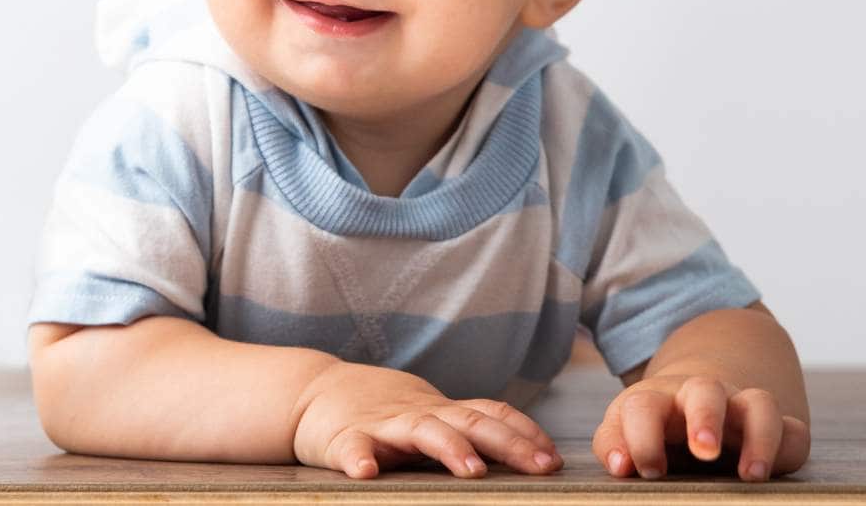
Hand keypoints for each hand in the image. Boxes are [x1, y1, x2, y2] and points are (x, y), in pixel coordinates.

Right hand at [293, 360, 563, 478]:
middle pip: (469, 423)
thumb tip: (525, 453)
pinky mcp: (344, 438)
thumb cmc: (379, 411)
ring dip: (449, 448)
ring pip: (421, 432)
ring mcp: (382, 425)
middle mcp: (417, 414)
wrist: (311, 391)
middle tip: (540, 467)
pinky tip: (366, 474)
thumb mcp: (426, 413)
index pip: (490, 413)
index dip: (524, 433)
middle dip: (508, 444)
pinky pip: (353, 448)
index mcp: (439, 411)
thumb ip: (464, 427)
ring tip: (472, 470)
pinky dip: (360, 459)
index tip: (554, 458)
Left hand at [591, 373, 810, 481]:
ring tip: (750, 475)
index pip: (643, 406)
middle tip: (704, 452)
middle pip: (705, 390)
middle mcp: (701, 397)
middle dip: (706, 418)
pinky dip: (787, 449)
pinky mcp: (775, 429)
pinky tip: (772, 476)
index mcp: (657, 399)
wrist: (693, 407)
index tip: (643, 470)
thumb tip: (621, 466)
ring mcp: (741, 409)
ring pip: (760, 403)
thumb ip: (614, 445)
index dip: (641, 437)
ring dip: (759, 436)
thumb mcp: (624, 431)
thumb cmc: (652, 428)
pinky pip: (794, 432)